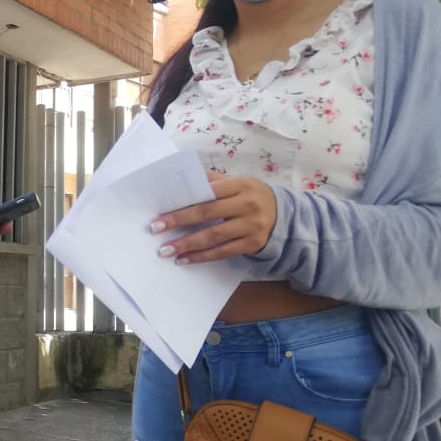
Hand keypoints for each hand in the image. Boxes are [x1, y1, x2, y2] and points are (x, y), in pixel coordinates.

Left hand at [150, 173, 275, 264]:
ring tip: (166, 250)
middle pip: (207, 213)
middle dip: (179, 221)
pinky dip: (202, 257)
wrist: (284, 215)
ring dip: (187, 244)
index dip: (184, 201)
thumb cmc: (251, 195)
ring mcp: (251, 225)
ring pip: (214, 236)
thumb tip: (182, 181)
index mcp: (241, 184)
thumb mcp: (237, 182)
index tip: (162, 209)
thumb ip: (213, 181)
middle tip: (155, 228)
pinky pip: (223, 252)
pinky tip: (185, 259)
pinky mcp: (252, 244)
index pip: (208, 192)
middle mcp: (247, 204)